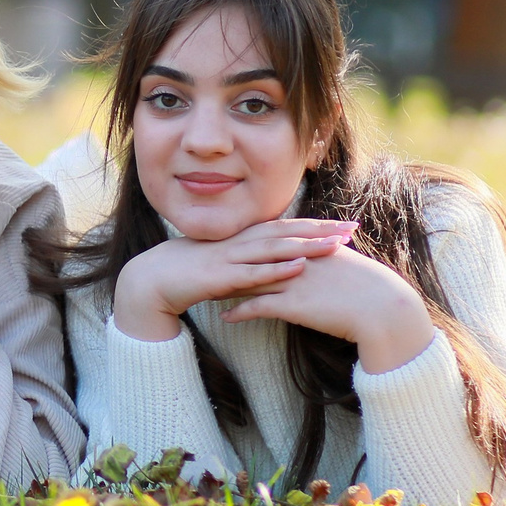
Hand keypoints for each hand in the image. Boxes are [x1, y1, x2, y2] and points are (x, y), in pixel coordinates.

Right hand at [108, 218, 357, 343]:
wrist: (152, 280)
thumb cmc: (188, 273)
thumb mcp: (225, 264)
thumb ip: (249, 262)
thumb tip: (276, 264)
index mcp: (242, 238)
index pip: (286, 227)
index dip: (316, 224)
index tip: (344, 224)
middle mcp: (240, 243)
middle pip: (287, 232)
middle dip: (320, 230)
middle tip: (352, 228)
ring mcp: (231, 258)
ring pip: (275, 249)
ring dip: (307, 246)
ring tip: (335, 245)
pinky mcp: (221, 277)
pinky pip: (254, 273)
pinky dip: (278, 269)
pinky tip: (299, 267)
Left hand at [223, 242, 437, 373]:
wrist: (383, 308)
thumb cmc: (371, 290)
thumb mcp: (347, 264)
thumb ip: (329, 255)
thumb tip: (323, 253)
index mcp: (310, 246)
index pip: (273, 241)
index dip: (251, 244)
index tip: (231, 246)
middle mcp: (297, 259)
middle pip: (254, 256)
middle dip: (230, 261)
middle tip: (207, 264)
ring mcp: (293, 281)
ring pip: (250, 280)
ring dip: (226, 287)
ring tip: (206, 290)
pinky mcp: (293, 304)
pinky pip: (257, 307)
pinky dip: (239, 312)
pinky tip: (225, 318)